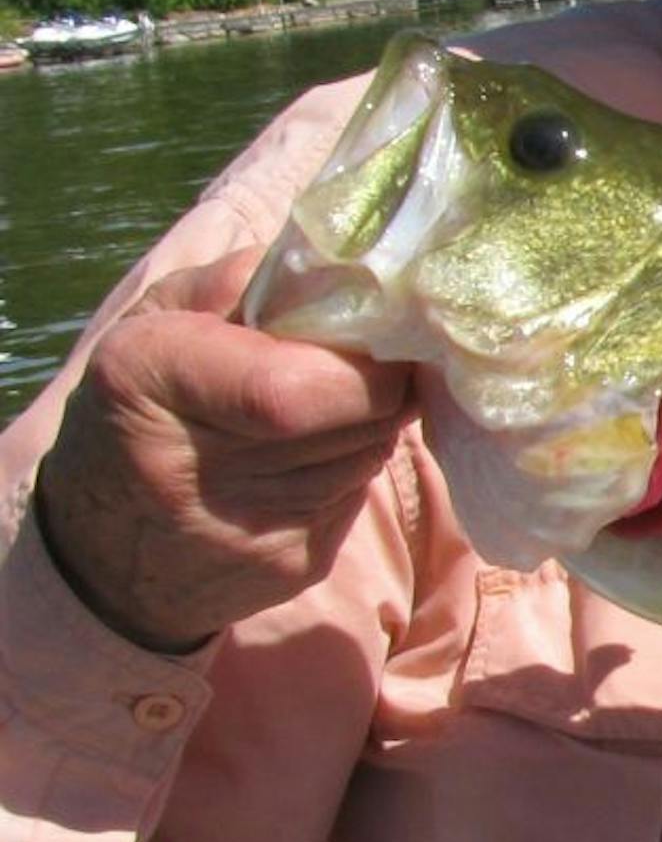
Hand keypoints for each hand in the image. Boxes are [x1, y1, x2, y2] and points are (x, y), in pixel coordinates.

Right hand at [35, 249, 413, 652]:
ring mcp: (240, 532)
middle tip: (367, 362)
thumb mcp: (163, 318)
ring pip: (367, 455)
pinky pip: (357, 495)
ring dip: (369, 424)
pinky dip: (352, 466)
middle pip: (353, 419)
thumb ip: (244, 279)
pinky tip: (310, 459)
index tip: (376, 333)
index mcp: (146, 378)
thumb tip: (342, 271)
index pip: (293, 386)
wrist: (99, 548)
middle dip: (383, 383)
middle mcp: (184, 467)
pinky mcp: (286, 569)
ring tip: (327, 409)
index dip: (361, 361)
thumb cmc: (143, 402)